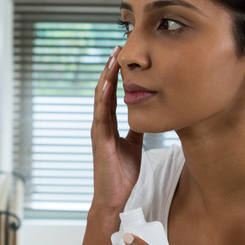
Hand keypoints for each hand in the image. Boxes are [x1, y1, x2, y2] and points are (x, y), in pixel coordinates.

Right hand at [90, 46, 143, 212]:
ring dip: (106, 76)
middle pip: (104, 90)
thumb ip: (136, 130)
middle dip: (110, 68)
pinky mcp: (98, 138)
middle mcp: (101, 124)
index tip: (123, 56)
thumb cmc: (123, 175)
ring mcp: (98, 130)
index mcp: (110, 125)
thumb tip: (147, 115)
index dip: (117, 75)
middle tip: (117, 47)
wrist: (115, 198)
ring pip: (100, 97)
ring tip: (112, 58)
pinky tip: (107, 82)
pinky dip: (103, 96)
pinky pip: (100, 113)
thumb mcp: (135, 146)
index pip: (113, 94)